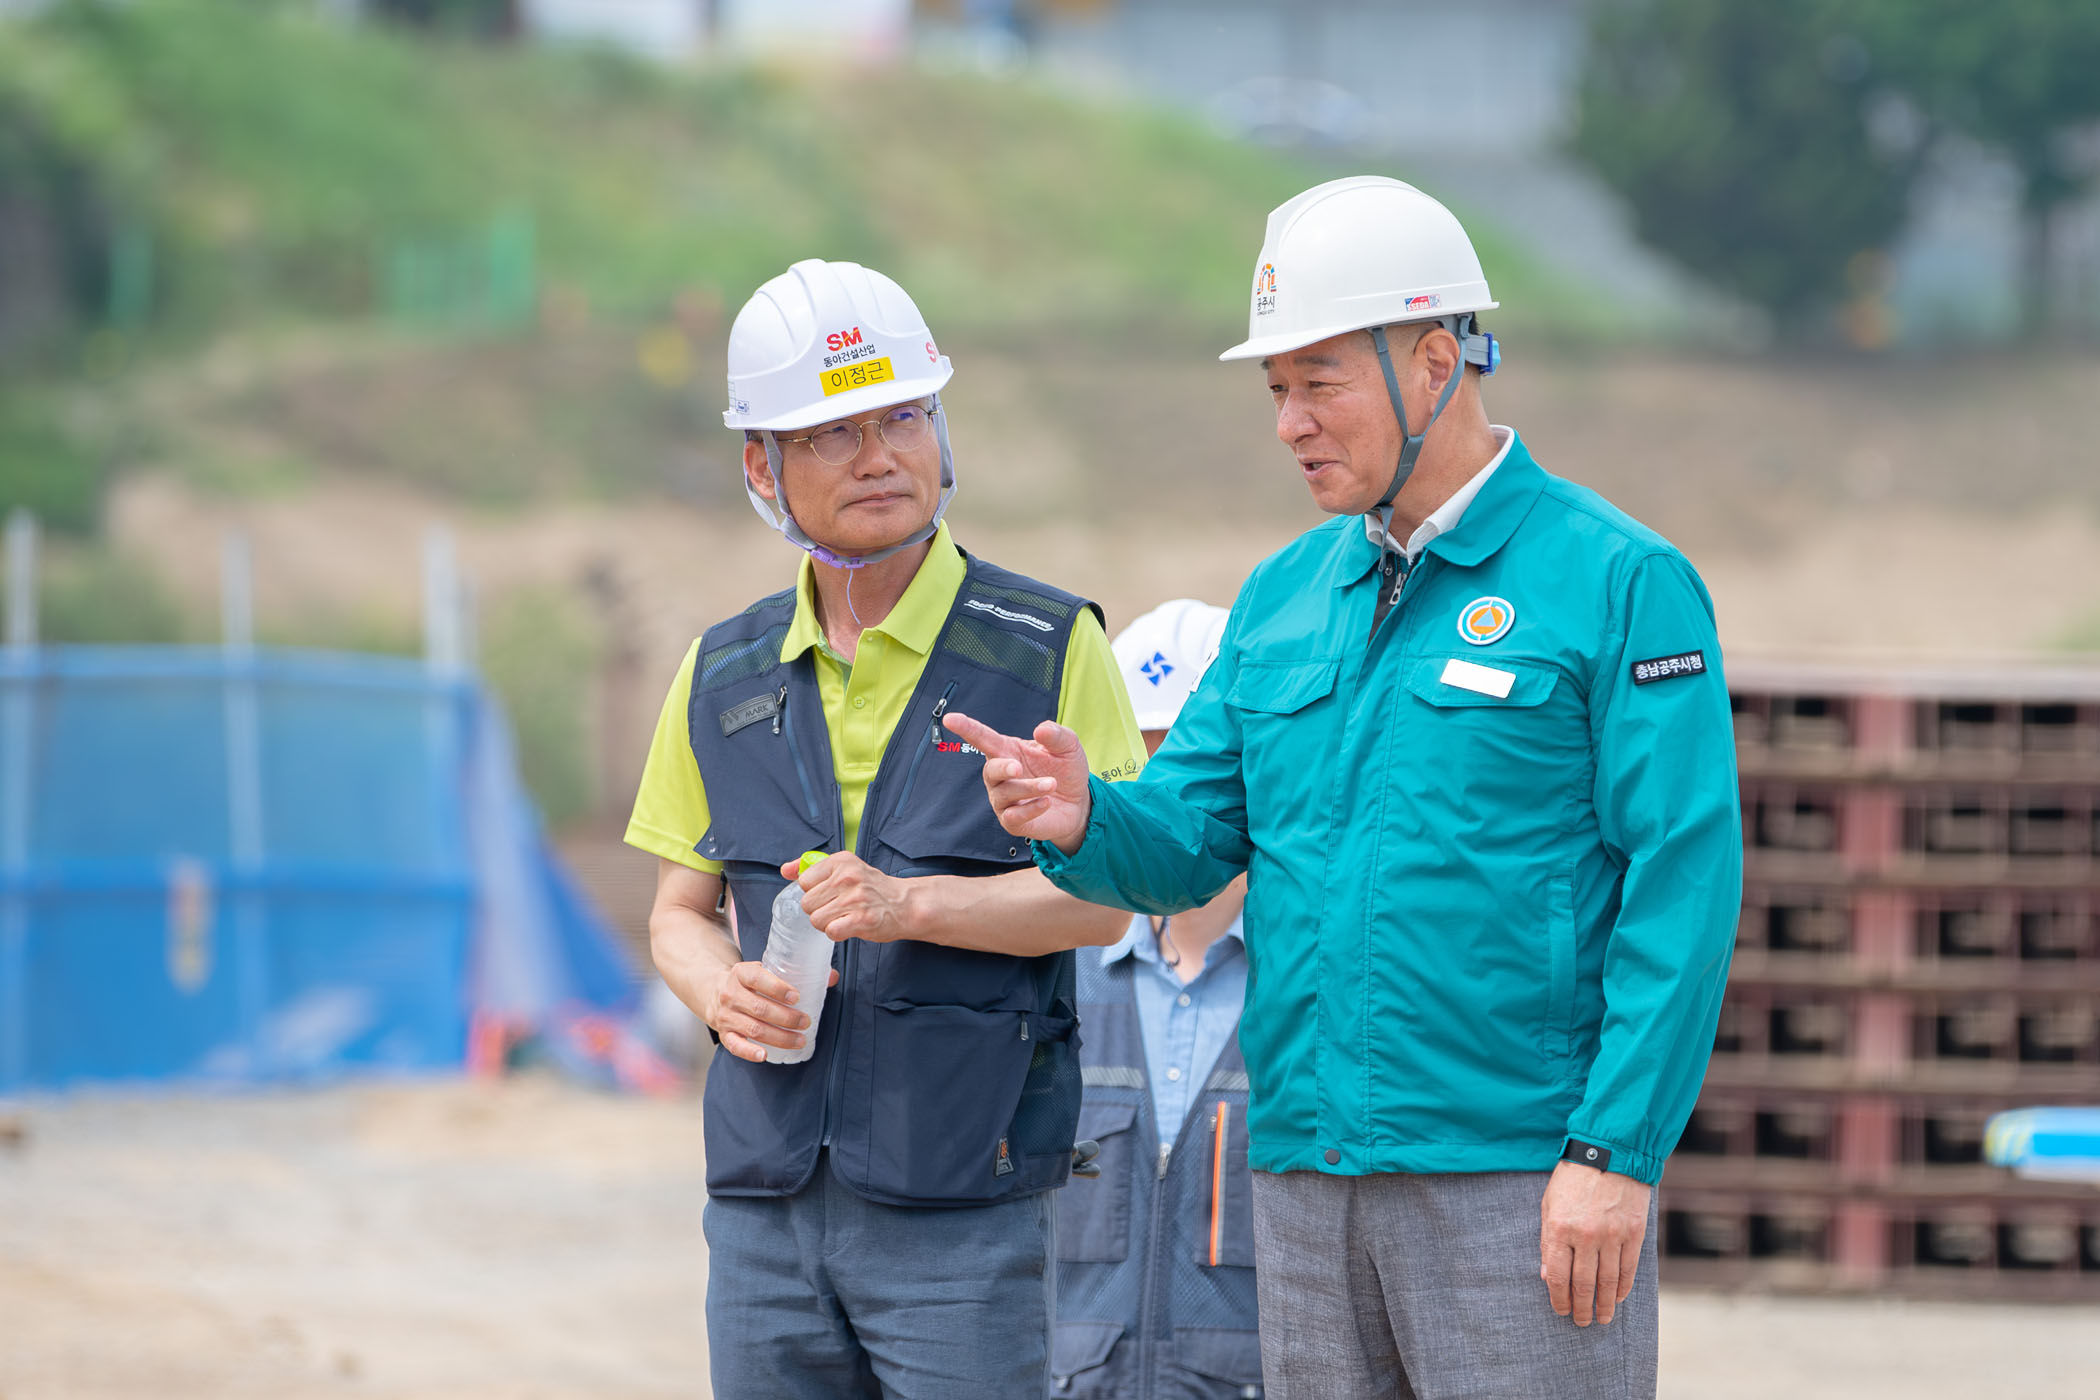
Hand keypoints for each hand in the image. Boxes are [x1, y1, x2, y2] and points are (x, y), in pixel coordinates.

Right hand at [696, 959, 838, 1063]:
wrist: (714, 991)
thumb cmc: (750, 982)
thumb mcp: (765, 970)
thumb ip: (796, 972)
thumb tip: (832, 977)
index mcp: (741, 973)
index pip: (757, 978)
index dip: (777, 988)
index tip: (797, 997)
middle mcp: (730, 994)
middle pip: (759, 1008)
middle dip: (786, 1018)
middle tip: (806, 1022)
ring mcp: (726, 1016)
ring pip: (753, 1029)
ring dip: (779, 1037)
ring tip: (800, 1040)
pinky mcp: (724, 1034)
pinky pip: (736, 1046)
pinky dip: (749, 1052)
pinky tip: (765, 1055)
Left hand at [778, 853, 911, 943]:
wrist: (905, 904)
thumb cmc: (873, 888)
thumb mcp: (845, 868)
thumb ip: (812, 868)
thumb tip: (784, 870)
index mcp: (841, 861)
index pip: (804, 881)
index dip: (814, 892)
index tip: (829, 893)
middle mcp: (847, 877)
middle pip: (807, 903)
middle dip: (818, 910)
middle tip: (837, 908)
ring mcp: (855, 899)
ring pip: (816, 920)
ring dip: (827, 924)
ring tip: (844, 917)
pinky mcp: (862, 920)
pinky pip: (831, 931)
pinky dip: (837, 933)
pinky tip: (849, 926)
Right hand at [943, 713, 1092, 855]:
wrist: (1078, 803)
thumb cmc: (1065, 769)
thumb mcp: (1067, 746)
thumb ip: (1056, 735)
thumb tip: (1040, 729)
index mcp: (1008, 751)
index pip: (982, 738)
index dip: (966, 728)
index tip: (950, 719)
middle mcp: (1000, 776)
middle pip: (989, 770)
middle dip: (1002, 768)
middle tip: (1018, 768)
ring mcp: (1004, 800)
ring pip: (1005, 794)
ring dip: (1029, 788)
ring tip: (1051, 784)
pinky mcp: (1012, 822)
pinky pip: (1013, 816)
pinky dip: (1030, 808)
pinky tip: (1046, 802)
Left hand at [1539, 1160, 1649, 1326]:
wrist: (1609, 1152)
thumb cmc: (1573, 1178)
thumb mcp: (1549, 1204)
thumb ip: (1548, 1241)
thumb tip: (1548, 1276)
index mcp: (1560, 1228)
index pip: (1557, 1276)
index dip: (1559, 1299)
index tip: (1560, 1311)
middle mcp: (1586, 1235)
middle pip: (1583, 1284)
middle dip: (1581, 1308)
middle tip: (1582, 1322)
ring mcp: (1612, 1235)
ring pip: (1608, 1281)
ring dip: (1605, 1305)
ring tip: (1603, 1318)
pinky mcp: (1634, 1233)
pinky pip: (1628, 1268)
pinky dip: (1623, 1287)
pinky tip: (1619, 1298)